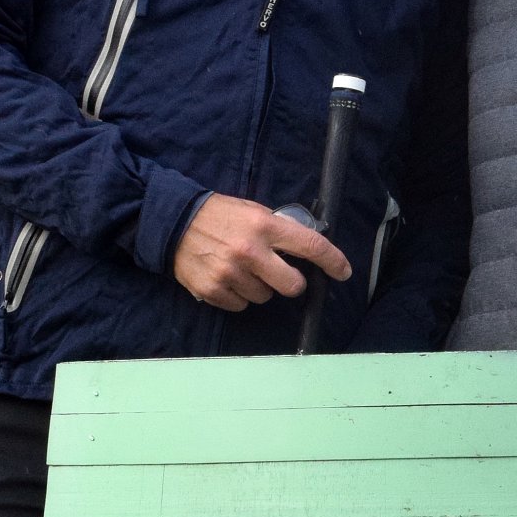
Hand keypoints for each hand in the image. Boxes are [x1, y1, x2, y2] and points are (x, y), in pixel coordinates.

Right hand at [173, 194, 350, 312]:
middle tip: (280, 274)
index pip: (310, 246)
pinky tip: (226, 278)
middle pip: (292, 286)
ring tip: (241, 269)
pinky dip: (238, 296)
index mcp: (265, 226)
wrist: (172, 222)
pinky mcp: (213, 290)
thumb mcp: (252, 210)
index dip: (333, 261)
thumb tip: (305, 248)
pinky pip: (241, 306)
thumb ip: (278, 228)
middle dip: (292, 283)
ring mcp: (231, 273)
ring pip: (265, 297)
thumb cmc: (218, 215)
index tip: (343, 272)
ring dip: (260, 287)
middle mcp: (250, 251)